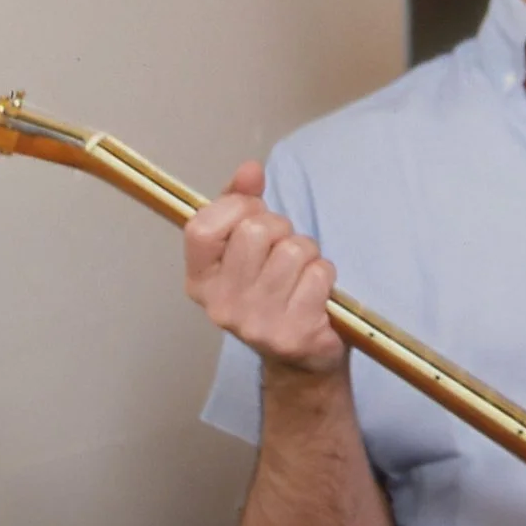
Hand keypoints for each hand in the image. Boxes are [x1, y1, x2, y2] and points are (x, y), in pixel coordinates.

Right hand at [182, 161, 342, 373]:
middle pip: (255, 231)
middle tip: (284, 250)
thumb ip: (242, 203)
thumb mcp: (248, 247)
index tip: (252, 214)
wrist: (301, 356)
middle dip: (280, 228)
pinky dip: (325, 275)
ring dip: (308, 253)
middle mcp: (221, 305)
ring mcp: (255, 322)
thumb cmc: (275, 291)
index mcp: (201, 281)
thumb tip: (249, 169)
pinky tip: (316, 292)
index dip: (235, 208)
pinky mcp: (292, 333)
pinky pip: (318, 274)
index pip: (202, 226)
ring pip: (292, 250)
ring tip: (301, 273)